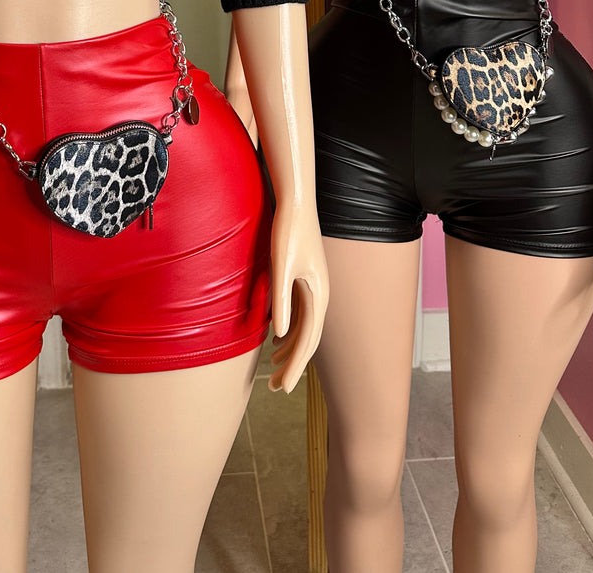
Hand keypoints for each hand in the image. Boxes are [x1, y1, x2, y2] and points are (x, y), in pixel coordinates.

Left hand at [267, 202, 328, 392]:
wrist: (297, 204)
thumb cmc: (288, 232)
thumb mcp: (281, 266)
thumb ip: (282, 299)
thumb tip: (280, 333)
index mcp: (318, 296)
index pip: (307, 342)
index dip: (295, 367)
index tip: (282, 388)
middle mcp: (320, 296)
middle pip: (307, 340)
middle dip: (292, 366)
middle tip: (275, 389)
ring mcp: (313, 288)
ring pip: (303, 329)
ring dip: (290, 350)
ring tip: (273, 369)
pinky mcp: (304, 280)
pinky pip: (299, 315)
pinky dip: (288, 331)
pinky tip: (275, 339)